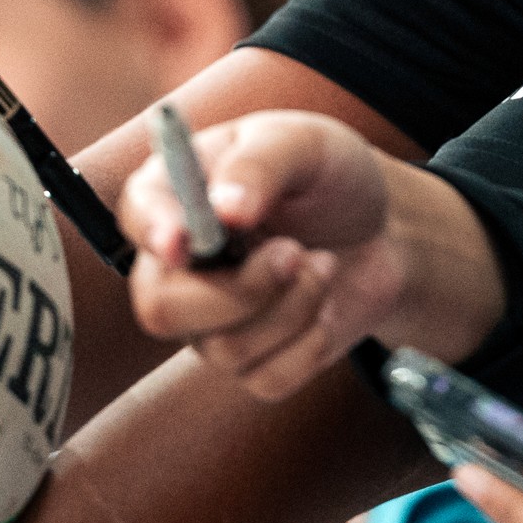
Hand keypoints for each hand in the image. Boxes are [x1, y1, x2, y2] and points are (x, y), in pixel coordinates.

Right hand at [119, 111, 412, 396]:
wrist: (383, 228)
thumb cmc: (329, 175)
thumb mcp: (305, 145)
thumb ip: (261, 165)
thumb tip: (227, 209)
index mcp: (175, 195)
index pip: (139, 218)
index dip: (155, 232)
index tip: (184, 240)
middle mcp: (178, 265)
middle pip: (162, 309)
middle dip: (239, 291)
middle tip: (293, 252)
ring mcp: (208, 320)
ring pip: (225, 349)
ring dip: (294, 305)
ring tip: (323, 262)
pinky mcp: (251, 360)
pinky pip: (266, 377)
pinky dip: (311, 341)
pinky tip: (325, 303)